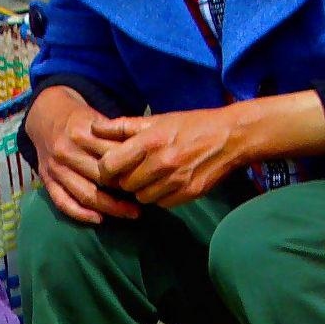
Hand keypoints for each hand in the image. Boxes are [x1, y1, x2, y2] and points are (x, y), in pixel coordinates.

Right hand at [26, 87, 138, 223]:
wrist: (45, 115)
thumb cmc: (79, 119)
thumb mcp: (98, 119)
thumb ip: (117, 136)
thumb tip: (143, 156)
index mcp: (82, 134)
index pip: (111, 156)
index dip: (131, 168)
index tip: (148, 177)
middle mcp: (66, 152)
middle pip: (100, 177)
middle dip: (125, 190)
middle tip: (144, 198)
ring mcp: (55, 168)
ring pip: (84, 193)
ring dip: (109, 207)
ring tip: (130, 213)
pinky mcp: (46, 180)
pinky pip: (63, 202)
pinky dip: (81, 214)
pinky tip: (99, 219)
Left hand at [96, 106, 254, 209]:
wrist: (230, 137)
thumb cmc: (191, 125)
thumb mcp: (157, 119)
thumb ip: (123, 126)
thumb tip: (94, 128)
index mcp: (149, 141)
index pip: (109, 166)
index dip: (106, 169)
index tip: (111, 168)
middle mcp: (161, 163)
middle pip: (125, 185)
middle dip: (126, 179)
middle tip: (135, 171)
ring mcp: (175, 181)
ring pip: (142, 198)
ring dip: (143, 190)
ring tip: (152, 176)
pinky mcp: (188, 193)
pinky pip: (161, 204)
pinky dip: (161, 196)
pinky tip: (168, 183)